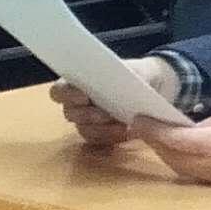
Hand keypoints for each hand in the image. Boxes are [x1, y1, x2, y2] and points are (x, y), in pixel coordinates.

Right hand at [50, 56, 177, 146]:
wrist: (151, 88)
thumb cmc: (137, 74)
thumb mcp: (134, 68)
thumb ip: (125, 71)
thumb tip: (119, 79)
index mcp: (77, 83)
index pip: (59, 91)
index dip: (67, 94)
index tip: (84, 96)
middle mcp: (76, 104)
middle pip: (70, 113)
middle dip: (88, 114)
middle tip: (107, 114)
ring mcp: (85, 122)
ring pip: (84, 129)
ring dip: (102, 128)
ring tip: (123, 124)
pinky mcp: (99, 136)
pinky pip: (98, 141)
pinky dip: (112, 137)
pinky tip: (127, 131)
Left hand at [132, 102, 210, 184]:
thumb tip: (191, 128)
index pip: (172, 139)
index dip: (152, 129)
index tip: (137, 117)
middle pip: (171, 157)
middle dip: (154, 142)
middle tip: (143, 124)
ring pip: (180, 167)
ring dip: (166, 153)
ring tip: (157, 134)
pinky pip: (193, 172)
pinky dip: (180, 160)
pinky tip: (180, 148)